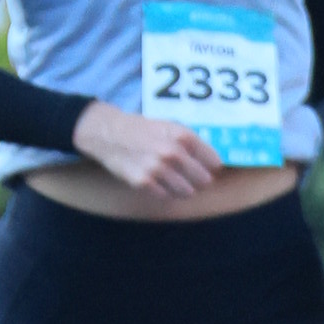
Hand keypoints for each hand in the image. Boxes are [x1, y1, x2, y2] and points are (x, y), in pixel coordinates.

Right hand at [71, 98, 224, 199]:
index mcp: (183, 137)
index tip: (207, 169)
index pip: (214, 162)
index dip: (211, 167)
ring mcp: (158, 168)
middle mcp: (172, 152)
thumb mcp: (171, 127)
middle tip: (192, 178)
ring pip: (187, 192)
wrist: (109, 133)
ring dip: (185, 189)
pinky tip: (160, 182)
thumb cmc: (143, 130)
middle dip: (200, 180)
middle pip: (204, 180)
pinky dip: (166, 192)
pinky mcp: (143, 182)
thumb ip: (191, 144)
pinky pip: (166, 196)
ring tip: (177, 181)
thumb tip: (214, 163)